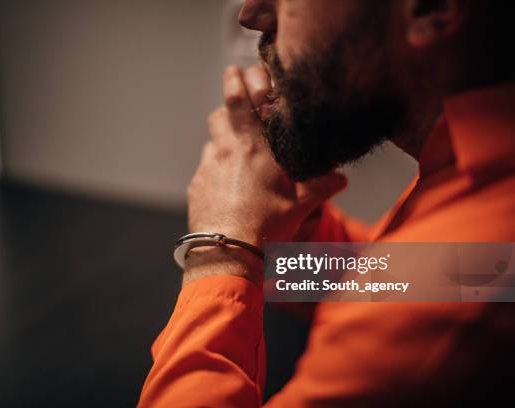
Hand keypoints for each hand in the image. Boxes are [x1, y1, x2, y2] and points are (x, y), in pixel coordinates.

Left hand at [187, 65, 346, 247]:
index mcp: (256, 149)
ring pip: (212, 138)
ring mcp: (209, 167)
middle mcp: (228, 151)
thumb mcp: (301, 206)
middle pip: (221, 112)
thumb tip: (340, 178)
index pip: (243, 102)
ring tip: (234, 142)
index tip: (242, 70)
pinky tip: (226, 181)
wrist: (228, 252)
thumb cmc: (267, 226)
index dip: (241, 81)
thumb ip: (321, 187)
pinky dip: (215, 165)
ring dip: (222, 133)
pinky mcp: (197, 185)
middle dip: (228, 98)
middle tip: (236, 92)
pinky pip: (205, 166)